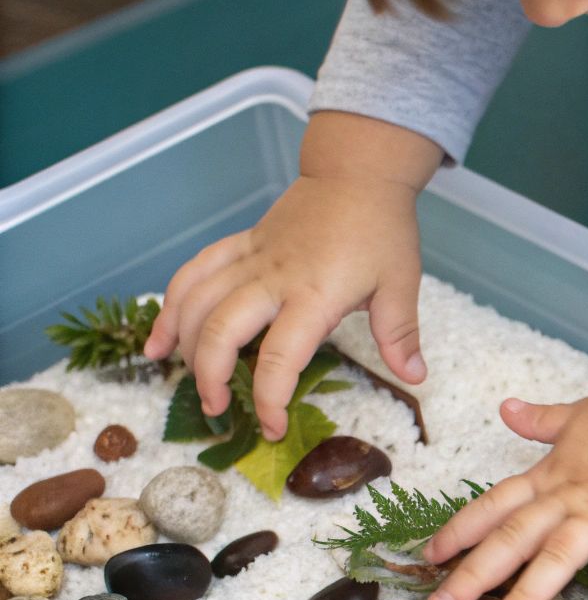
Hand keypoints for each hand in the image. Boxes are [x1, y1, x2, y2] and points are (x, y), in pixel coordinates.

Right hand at [143, 112, 441, 436]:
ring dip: (181, 341)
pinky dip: (172, 303)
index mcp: (315, 294)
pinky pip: (195, 272)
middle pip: (223, 329)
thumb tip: (416, 375)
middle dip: (210, 375)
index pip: (282, 355)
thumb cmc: (382, 229)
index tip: (271, 427)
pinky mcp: (241, 244)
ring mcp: (251, 258)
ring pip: (197, 299)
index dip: (271, 397)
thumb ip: (400, 332)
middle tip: (217, 409)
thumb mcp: (401, 282)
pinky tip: (160, 335)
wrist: (357, 172)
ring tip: (178, 379)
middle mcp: (273, 277)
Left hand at [422, 378, 587, 599]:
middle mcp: (570, 499)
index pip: (496, 504)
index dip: (460, 530)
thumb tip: (505, 407)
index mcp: (552, 475)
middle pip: (514, 538)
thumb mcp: (579, 415)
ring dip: (528, 594)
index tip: (428, 556)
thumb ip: (541, 420)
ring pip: (559, 556)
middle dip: (474, 575)